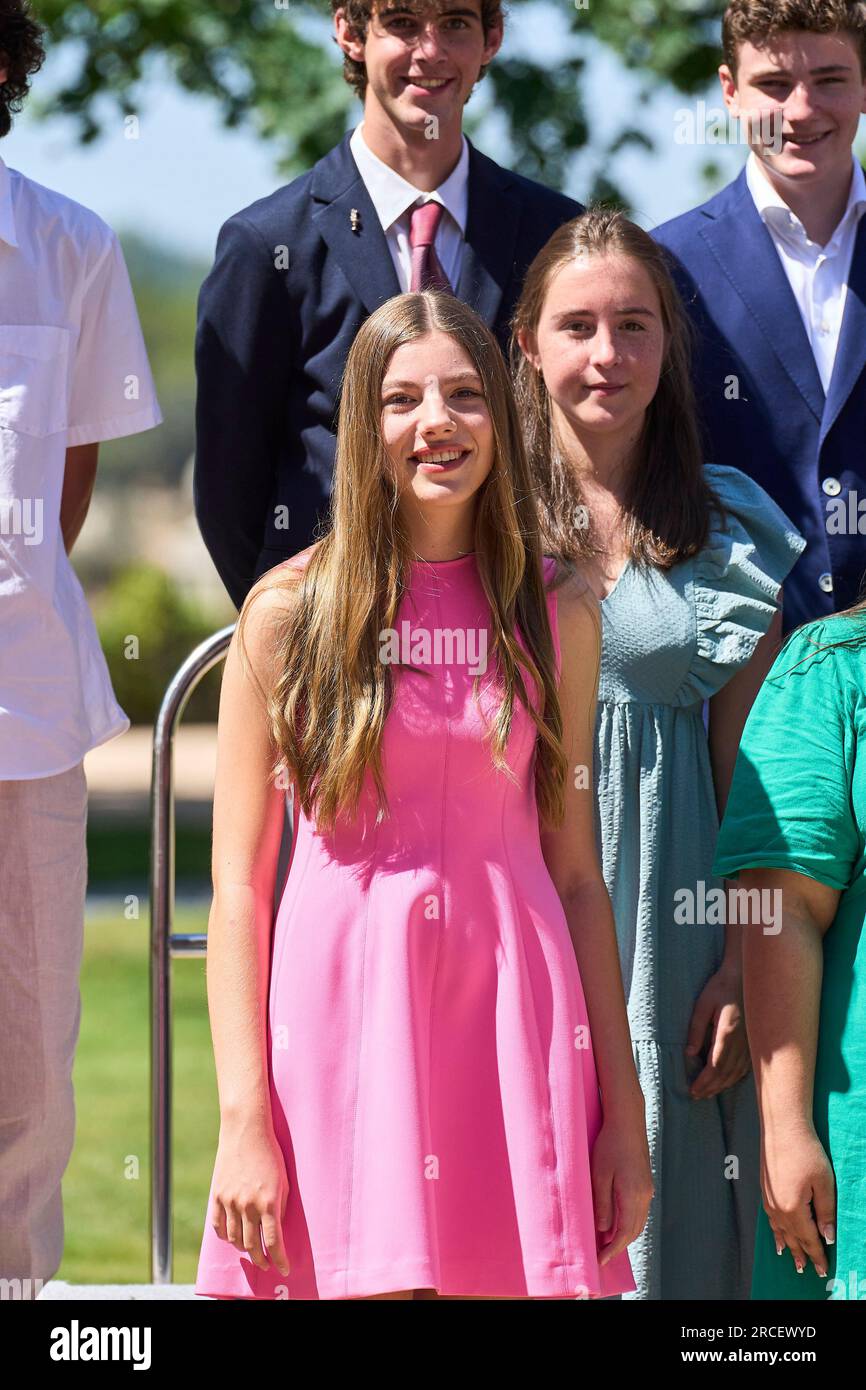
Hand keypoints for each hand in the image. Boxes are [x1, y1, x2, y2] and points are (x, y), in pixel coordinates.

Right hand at [209, 1117, 290, 1275]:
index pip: (273, 1242)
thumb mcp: (283, 1181)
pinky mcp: (218, 1195)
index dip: (279, 1260)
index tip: (284, 1269)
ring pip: (234, 1239)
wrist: (246, 1131)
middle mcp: (248, 1205)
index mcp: (268, 1202)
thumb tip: (275, 1228)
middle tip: (266, 1264)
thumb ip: (279, 1207)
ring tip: (251, 1250)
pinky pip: (219, 1225)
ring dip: (244, 1248)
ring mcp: (230, 1201)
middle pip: (252, 1245)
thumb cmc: (270, 1154)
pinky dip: (226, 1236)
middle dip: (261, 1259)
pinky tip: (233, 1238)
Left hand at [590, 1106, 653, 1267]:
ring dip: (625, 1235)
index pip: (624, 1233)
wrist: (627, 1122)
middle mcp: (645, 1196)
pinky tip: (617, 1223)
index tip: (601, 1261)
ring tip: (608, 1244)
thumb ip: (602, 1204)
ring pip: (639, 1222)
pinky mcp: (646, 1183)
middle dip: (619, 1246)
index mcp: (633, 1195)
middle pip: (634, 1231)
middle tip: (602, 1257)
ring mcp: (648, 1190)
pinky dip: (629, 1223)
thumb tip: (604, 1230)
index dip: (612, 1249)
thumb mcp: (600, 1175)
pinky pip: (639, 1212)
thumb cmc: (610, 1145)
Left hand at [685, 966, 751, 1098]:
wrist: (745, 977)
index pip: (716, 1066)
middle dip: (711, 1087)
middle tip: (696, 1096)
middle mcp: (742, 1042)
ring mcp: (750, 1043)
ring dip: (722, 1085)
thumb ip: (696, 1029)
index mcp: (728, 1033)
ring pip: (736, 1072)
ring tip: (707, 1093)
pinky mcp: (753, 1042)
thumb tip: (689, 1054)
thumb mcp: (703, 1004)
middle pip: (726, 1073)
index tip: (693, 1090)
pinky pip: (745, 1067)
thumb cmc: (721, 988)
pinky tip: (726, 1081)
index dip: (704, 1081)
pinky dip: (734, 1077)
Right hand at [760, 1123, 835, 1278]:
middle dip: (802, 1255)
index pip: (808, 1239)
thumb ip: (826, 1212)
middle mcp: (777, 1208)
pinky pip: (770, 1219)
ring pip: (779, 1230)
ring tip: (792, 1260)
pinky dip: (775, 1231)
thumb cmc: (806, 1151)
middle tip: (808, 1271)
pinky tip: (777, 1234)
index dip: (817, 1255)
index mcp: (793, 1209)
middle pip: (792, 1238)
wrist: (782, 1127)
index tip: (823, 1269)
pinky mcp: (764, 1189)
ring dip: (787, 1246)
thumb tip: (827, 1237)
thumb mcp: (824, 1183)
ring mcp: (768, 1199)